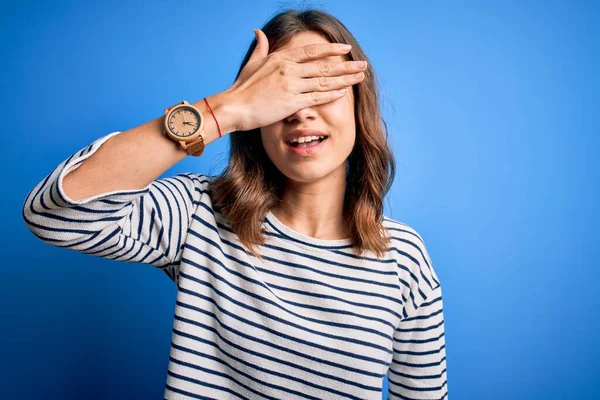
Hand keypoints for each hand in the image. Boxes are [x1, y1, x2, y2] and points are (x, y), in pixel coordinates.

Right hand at [224, 29, 366, 131]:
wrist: (234, 107)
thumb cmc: (241, 87)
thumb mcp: (252, 63)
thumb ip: (260, 47)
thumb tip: (258, 32)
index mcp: (281, 58)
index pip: (312, 51)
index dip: (331, 50)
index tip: (346, 50)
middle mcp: (289, 69)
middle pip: (324, 66)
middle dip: (346, 66)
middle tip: (363, 65)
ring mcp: (291, 85)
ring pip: (325, 81)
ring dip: (345, 80)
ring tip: (360, 78)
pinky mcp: (292, 102)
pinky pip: (317, 97)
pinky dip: (332, 94)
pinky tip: (344, 92)